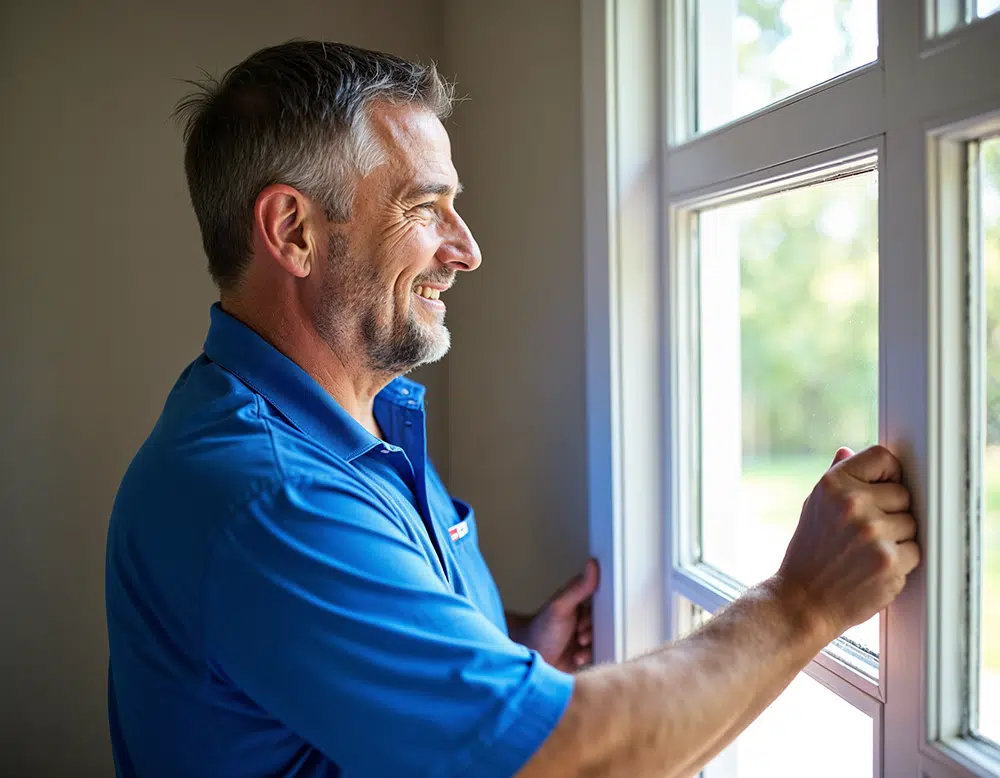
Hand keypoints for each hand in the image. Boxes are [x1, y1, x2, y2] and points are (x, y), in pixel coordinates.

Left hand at [521, 559, 599, 672]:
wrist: (532, 661)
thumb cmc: (541, 630)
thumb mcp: (561, 607)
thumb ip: (578, 588)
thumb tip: (592, 565)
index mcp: (579, 602)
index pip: (601, 599)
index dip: (600, 609)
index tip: (590, 616)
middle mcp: (583, 618)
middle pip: (604, 621)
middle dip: (593, 629)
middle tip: (580, 632)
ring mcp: (584, 636)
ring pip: (602, 638)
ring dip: (591, 643)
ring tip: (578, 644)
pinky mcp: (585, 653)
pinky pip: (598, 654)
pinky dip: (589, 656)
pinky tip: (576, 656)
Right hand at [775, 445, 919, 641]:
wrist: (802, 601)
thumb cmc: (809, 554)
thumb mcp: (814, 508)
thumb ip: (836, 479)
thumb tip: (848, 451)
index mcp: (833, 484)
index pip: (883, 457)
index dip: (887, 474)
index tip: (881, 490)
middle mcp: (852, 503)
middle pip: (904, 493)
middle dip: (891, 512)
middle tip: (865, 533)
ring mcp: (873, 532)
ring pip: (912, 523)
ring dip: (898, 538)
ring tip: (867, 552)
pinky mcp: (890, 560)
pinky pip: (915, 551)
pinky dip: (901, 562)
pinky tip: (874, 568)